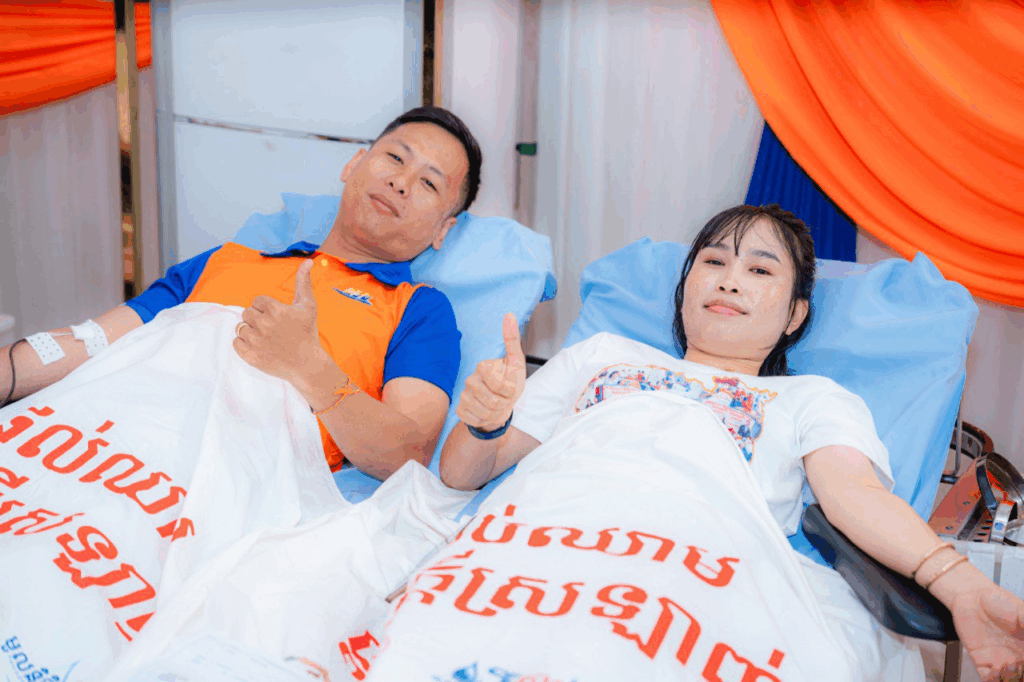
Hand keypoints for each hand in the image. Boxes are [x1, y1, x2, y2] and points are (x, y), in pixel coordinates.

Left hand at [233, 260, 326, 385]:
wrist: (307, 364)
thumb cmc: (308, 333)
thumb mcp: (308, 306)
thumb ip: (303, 282)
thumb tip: (308, 261)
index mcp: (275, 309)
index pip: (257, 301)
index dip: (266, 309)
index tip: (278, 318)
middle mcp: (263, 324)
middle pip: (247, 313)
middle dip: (258, 320)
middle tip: (273, 329)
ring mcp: (255, 341)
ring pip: (241, 327)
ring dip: (251, 332)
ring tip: (267, 339)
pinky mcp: (250, 356)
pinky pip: (236, 342)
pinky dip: (244, 344)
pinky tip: (259, 346)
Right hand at [456, 312, 525, 431]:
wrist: (501, 405)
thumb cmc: (510, 382)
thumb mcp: (516, 362)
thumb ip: (512, 340)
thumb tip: (509, 314)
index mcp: (482, 366)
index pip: (499, 385)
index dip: (510, 391)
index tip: (511, 388)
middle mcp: (469, 379)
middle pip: (493, 401)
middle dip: (504, 404)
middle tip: (504, 399)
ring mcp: (463, 395)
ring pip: (484, 412)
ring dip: (496, 414)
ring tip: (497, 407)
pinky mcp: (460, 410)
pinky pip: (475, 420)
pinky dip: (485, 420)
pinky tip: (486, 413)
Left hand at [952, 579, 1023, 680]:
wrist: (972, 595)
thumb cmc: (999, 601)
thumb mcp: (1022, 612)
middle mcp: (1017, 658)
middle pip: (1022, 677)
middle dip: (1022, 674)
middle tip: (1018, 659)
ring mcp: (999, 661)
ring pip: (1010, 681)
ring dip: (1011, 678)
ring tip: (1009, 662)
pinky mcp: (980, 661)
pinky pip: (988, 680)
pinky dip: (994, 679)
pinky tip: (997, 666)